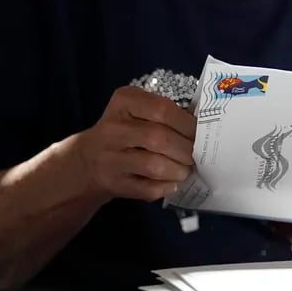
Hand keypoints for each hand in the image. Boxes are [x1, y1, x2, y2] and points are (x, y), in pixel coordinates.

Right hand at [73, 86, 195, 201]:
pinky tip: (171, 183)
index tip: (200, 133)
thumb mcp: (138, 112)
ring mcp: (110, 158)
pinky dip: (166, 187)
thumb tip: (203, 126)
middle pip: (160, 138)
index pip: (162, 109)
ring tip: (185, 170)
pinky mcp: (113, 183)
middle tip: (196, 156)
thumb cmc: (125, 132)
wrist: (88, 160)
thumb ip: (166, 114)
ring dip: (178, 170)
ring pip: (154, 166)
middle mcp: (113, 128)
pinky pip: (147, 188)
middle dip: (186, 150)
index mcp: (124, 102)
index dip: (187, 124)